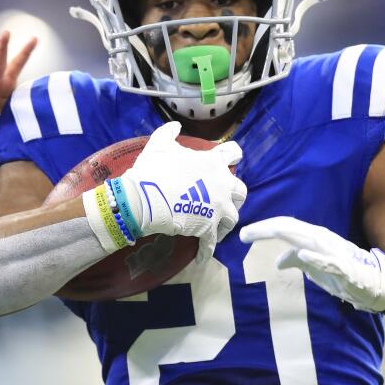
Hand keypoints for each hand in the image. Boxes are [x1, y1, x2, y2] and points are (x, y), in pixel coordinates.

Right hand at [120, 121, 247, 261]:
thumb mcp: (159, 145)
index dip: (233, 156)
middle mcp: (221, 184)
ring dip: (225, 223)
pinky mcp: (209, 228)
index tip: (233, 160)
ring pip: (233, 217)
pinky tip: (201, 259)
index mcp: (212, 162)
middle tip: (223, 199)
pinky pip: (212, 243)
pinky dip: (207, 251)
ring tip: (216, 228)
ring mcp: (218, 207)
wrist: (144, 198)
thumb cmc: (152, 170)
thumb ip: (169, 133)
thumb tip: (175, 126)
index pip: (234, 153)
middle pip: (240, 190)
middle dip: (234, 195)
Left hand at [239, 216, 384, 311]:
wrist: (374, 284)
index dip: (264, 229)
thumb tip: (278, 261)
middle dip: (267, 229)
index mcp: (313, 237)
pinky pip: (329, 261)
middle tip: (244, 234)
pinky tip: (302, 254)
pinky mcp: (345, 268)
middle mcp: (322, 239)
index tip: (243, 235)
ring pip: (308, 238)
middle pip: (291, 228)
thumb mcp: (313, 267)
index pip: (285, 227)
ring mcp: (334, 252)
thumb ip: (295, 261)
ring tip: (266, 232)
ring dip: (286, 235)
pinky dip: (315, 257)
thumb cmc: (342, 273)